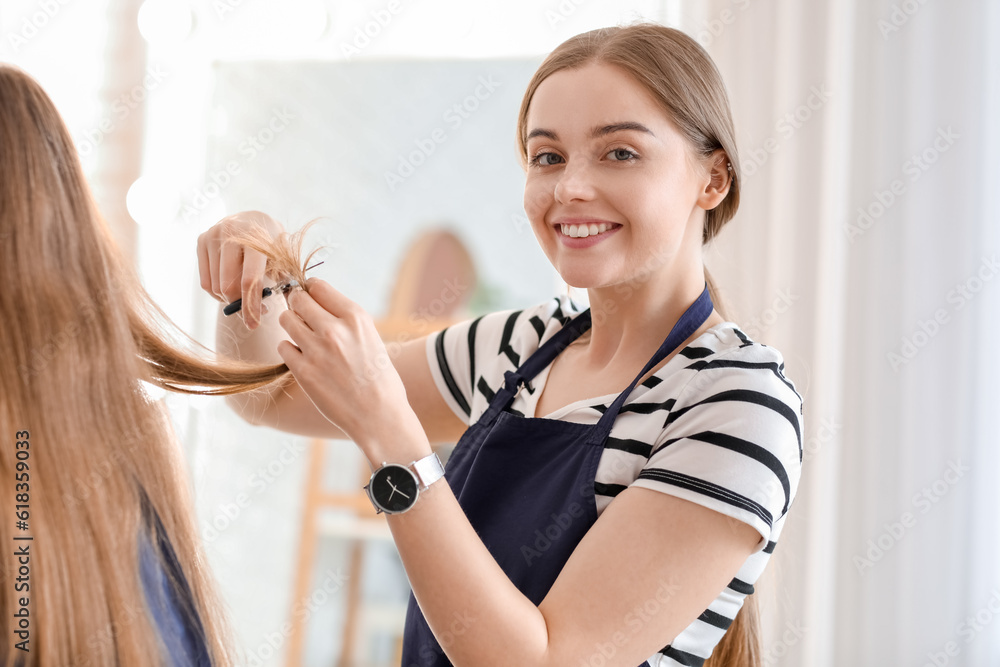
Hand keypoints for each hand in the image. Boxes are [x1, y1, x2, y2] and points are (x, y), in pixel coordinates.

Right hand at [197, 210, 285, 329]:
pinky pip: (205, 281)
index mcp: (255, 238)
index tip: (254, 324)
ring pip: (215, 286)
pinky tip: (231, 289)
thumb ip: (283, 277)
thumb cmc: (272, 242)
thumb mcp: (283, 255)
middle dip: (240, 305)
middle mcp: (231, 233)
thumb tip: (285, 300)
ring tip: (244, 296)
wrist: (254, 219)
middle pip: (228, 286)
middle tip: (253, 312)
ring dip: (229, 300)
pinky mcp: (202, 240)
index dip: (250, 305)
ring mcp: (213, 235)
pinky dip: (217, 293)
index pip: (249, 279)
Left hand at [276, 278, 417, 449]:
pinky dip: (290, 351)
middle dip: (297, 305)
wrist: (379, 415)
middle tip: (303, 317)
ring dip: (292, 327)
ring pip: (286, 320)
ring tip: (305, 340)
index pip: (318, 286)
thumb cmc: (379, 378)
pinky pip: (283, 347)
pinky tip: (305, 360)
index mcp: (356, 317)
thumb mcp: (371, 338)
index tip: (310, 298)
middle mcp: (335, 329)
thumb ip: (346, 321)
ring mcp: (316, 350)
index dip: (310, 290)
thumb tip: (318, 305)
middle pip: (298, 299)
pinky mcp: (303, 371)